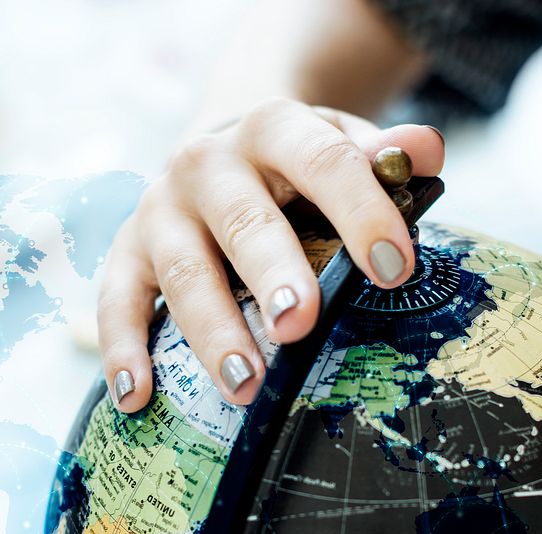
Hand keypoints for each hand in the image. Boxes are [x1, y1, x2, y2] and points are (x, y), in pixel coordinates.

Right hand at [98, 97, 444, 410]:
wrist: (214, 153)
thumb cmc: (290, 166)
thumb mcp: (334, 145)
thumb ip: (380, 155)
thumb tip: (426, 151)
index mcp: (270, 129)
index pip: (322, 161)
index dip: (360, 211)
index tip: (393, 269)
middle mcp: (206, 163)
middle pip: (242, 220)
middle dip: (270, 274)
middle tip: (298, 326)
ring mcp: (159, 209)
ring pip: (183, 270)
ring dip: (211, 329)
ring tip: (245, 383)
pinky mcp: (125, 251)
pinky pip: (115, 301)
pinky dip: (122, 348)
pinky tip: (136, 396)